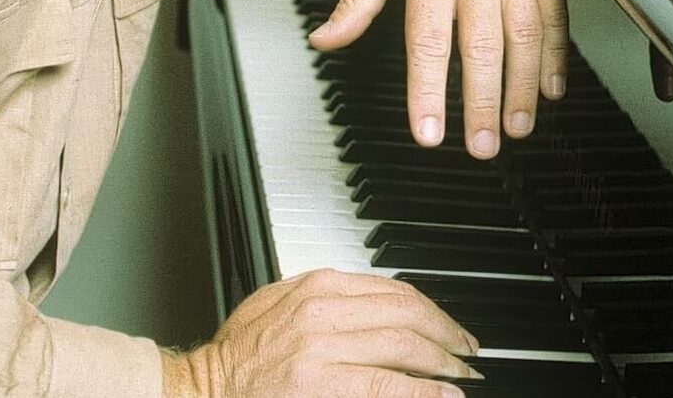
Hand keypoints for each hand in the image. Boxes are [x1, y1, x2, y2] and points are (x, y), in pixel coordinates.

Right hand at [162, 268, 480, 397]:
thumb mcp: (284, 304)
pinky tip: (442, 397)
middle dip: (447, 335)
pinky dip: (423, 391)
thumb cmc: (241, 354)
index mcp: (318, 286)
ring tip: (461, 377)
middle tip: (467, 354)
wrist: (206, 389)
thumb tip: (383, 309)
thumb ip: (330, 299)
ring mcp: (322, 347)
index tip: (450, 328)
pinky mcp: (321, 382)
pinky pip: (387, 384)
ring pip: (404, 345)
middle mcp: (323, 310)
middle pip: (407, 313)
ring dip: (443, 363)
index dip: (433, 311)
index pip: (394, 290)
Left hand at [309, 0, 565, 158]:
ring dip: (521, 90)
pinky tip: (550, 88)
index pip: (428, 43)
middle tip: (481, 147)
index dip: (428, 94)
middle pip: (481, 50)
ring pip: (524, 40)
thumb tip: (326, 38)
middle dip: (482, 105)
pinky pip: (553, 18)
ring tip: (516, 128)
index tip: (428, 133)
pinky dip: (556, 57)